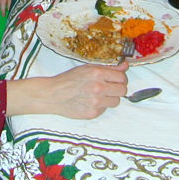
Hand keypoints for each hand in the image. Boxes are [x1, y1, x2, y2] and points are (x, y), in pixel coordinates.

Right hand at [6, 62, 128, 118]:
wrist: (53, 94)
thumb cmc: (69, 79)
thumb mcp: (87, 68)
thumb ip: (108, 68)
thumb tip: (125, 65)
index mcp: (97, 73)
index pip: (122, 77)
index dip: (120, 78)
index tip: (116, 79)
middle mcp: (98, 87)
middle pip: (122, 90)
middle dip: (117, 88)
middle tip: (109, 87)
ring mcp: (96, 102)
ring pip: (116, 101)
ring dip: (110, 98)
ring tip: (98, 95)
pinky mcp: (93, 113)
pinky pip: (105, 109)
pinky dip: (101, 106)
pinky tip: (90, 101)